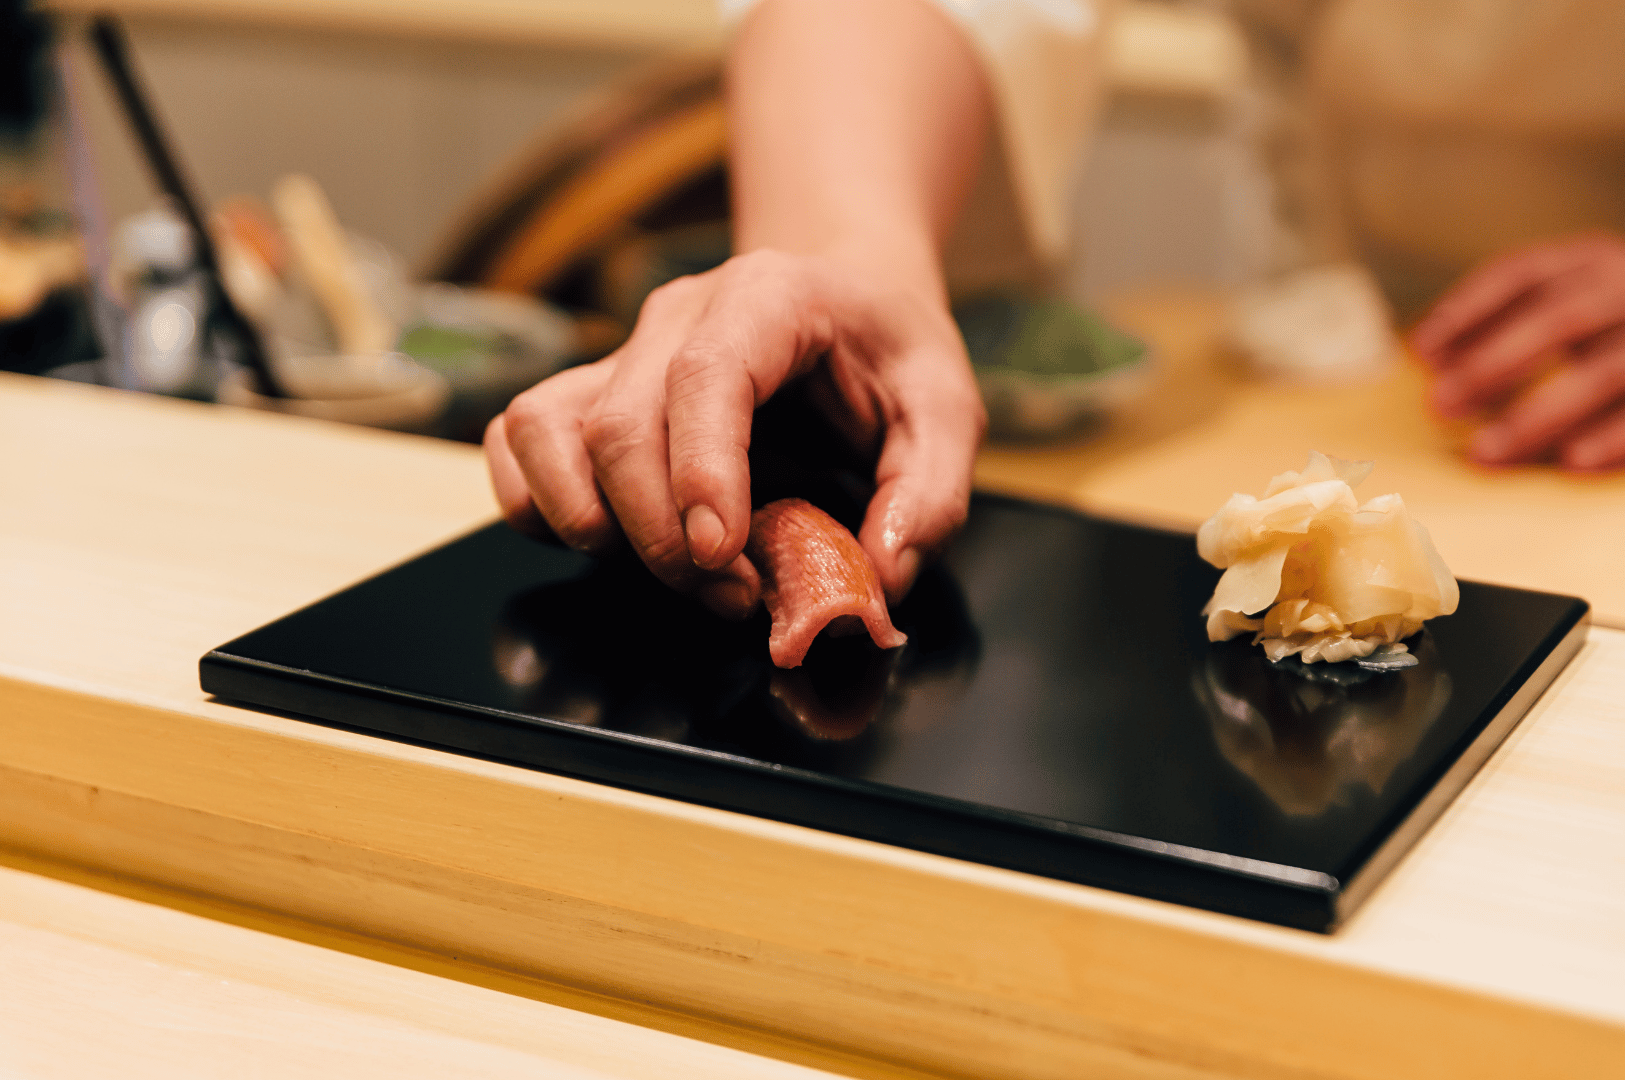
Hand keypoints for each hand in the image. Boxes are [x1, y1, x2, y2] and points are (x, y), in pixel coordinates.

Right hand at [484, 249, 985, 618]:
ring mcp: (624, 350)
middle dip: (664, 536)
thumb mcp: (948, 411)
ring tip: (674, 570)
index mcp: (769, 298)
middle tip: (737, 596)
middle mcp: (678, 315)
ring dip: (590, 523)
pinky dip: (537, 503)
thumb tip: (877, 578)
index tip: (723, 556)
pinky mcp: (590, 389)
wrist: (845, 294)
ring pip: (548, 429)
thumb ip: (930, 495)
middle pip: (620, 423)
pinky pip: (521, 439)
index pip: (707, 376)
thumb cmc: (889, 352)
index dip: (701, 472)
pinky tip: (603, 539)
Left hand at [1410, 232, 1624, 469]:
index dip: (1467, 309)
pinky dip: (1613, 434)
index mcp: (1593, 259)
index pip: (1522, 272)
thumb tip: (1431, 357)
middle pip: (1560, 318)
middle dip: (1495, 362)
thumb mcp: (1568, 302)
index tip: (1421, 350)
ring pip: (1605, 371)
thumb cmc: (1611, 324)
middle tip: (1441, 404)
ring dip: (1540, 413)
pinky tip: (1573, 461)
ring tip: (1485, 451)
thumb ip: (1507, 320)